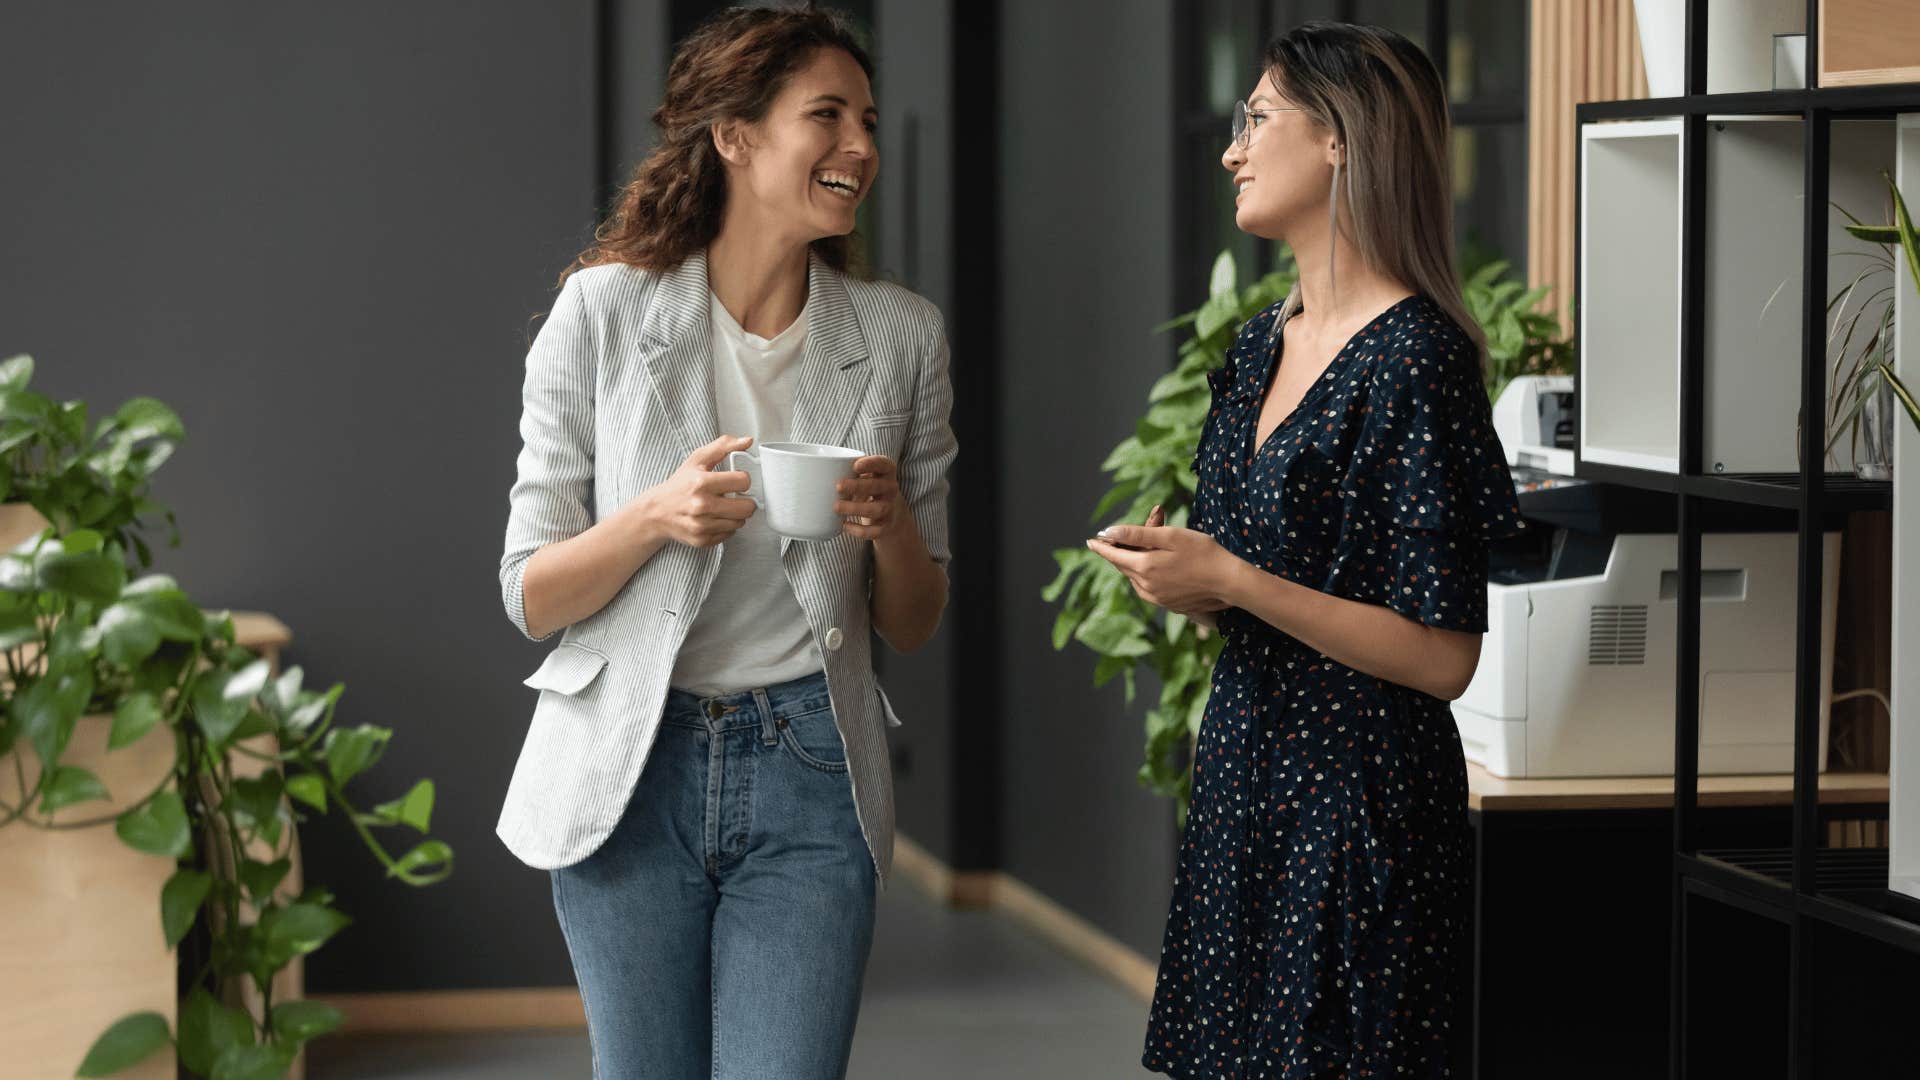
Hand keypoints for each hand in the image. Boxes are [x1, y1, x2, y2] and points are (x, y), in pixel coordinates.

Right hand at [638, 435, 756, 547]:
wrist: (656, 512)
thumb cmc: (679, 485)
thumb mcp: (697, 460)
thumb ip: (723, 446)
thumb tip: (747, 441)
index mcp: (701, 482)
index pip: (743, 481)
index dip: (743, 480)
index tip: (736, 481)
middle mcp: (701, 505)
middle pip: (747, 507)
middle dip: (745, 501)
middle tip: (736, 497)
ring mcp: (702, 525)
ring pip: (740, 522)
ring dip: (736, 514)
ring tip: (723, 507)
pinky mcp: (702, 539)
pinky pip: (729, 534)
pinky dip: (726, 526)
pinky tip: (715, 518)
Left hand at [837, 455, 906, 541]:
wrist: (893, 513)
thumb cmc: (870, 488)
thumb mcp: (866, 476)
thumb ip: (851, 471)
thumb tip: (819, 472)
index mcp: (886, 472)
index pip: (883, 464)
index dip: (871, 464)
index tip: (854, 466)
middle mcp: (891, 489)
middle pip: (877, 486)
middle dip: (858, 486)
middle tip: (838, 486)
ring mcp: (890, 508)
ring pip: (877, 509)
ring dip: (856, 508)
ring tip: (837, 507)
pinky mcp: (887, 526)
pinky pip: (875, 530)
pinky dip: (859, 530)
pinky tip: (844, 525)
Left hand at [1086, 506, 1235, 614]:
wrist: (1229, 582)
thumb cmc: (1203, 553)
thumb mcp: (1170, 536)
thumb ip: (1137, 534)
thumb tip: (1108, 532)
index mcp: (1144, 567)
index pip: (1114, 556)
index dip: (1101, 547)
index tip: (1090, 541)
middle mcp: (1145, 587)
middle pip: (1125, 565)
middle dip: (1125, 549)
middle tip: (1132, 534)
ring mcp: (1156, 598)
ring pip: (1136, 577)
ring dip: (1137, 562)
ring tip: (1150, 547)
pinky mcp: (1167, 605)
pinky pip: (1147, 587)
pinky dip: (1147, 574)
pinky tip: (1160, 566)